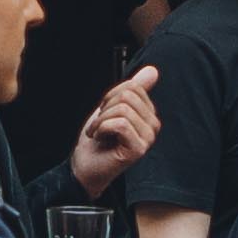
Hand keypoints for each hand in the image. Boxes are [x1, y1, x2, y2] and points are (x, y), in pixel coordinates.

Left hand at [71, 65, 160, 194]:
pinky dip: (102, 129)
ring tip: (98, 133)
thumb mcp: (112, 107)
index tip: (104, 114)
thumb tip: (152, 71)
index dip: (110, 97)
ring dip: (101, 120)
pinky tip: (100, 139)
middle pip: (128, 96)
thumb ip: (133, 89)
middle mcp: (153, 126)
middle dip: (106, 108)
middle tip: (100, 125)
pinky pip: (120, 124)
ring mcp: (148, 139)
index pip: (132, 87)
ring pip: (123, 109)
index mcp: (149, 114)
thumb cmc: (97, 140)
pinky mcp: (139, 149)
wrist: (84, 167)